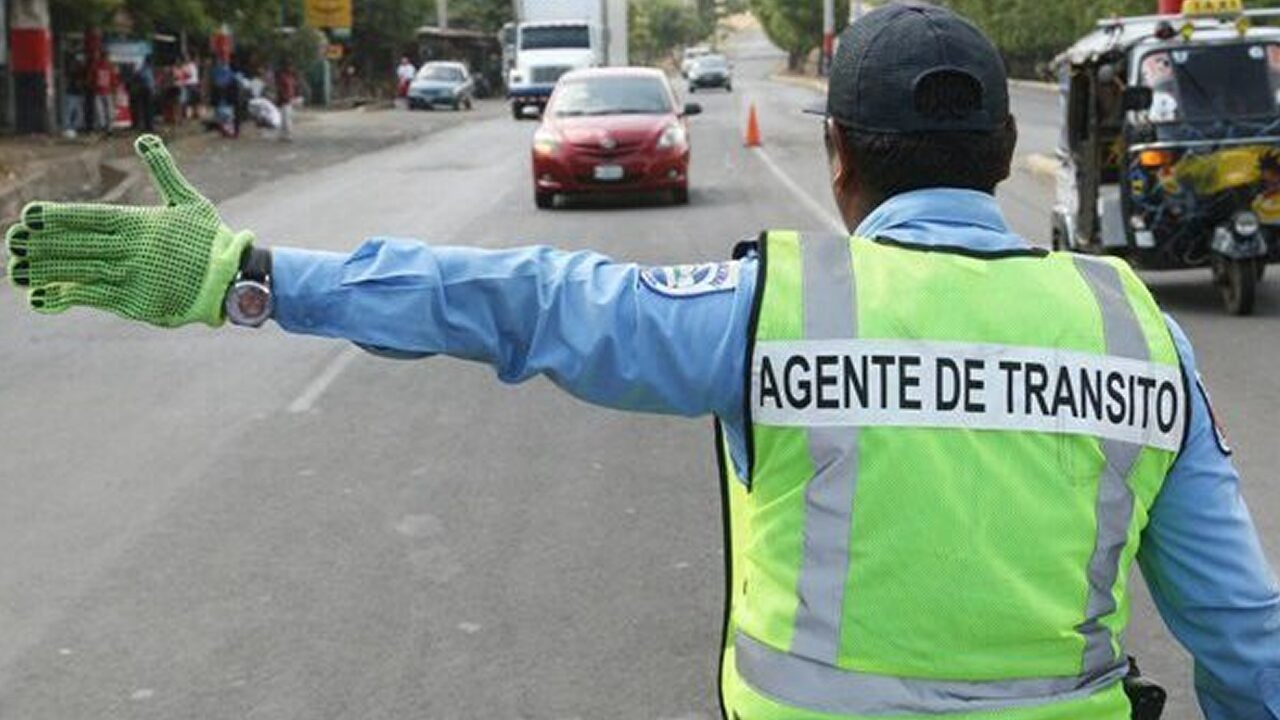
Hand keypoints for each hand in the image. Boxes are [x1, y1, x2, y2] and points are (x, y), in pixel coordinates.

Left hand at [5, 134, 252, 327]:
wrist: (233, 280)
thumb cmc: (210, 240)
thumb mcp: (190, 201)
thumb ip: (164, 171)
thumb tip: (146, 138)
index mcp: (139, 222)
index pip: (88, 217)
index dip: (56, 217)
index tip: (28, 216)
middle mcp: (131, 249)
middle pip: (75, 245)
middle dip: (40, 245)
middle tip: (10, 243)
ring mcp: (131, 277)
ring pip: (78, 271)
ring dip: (44, 271)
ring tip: (16, 271)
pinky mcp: (136, 302)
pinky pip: (93, 298)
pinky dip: (65, 297)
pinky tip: (42, 297)